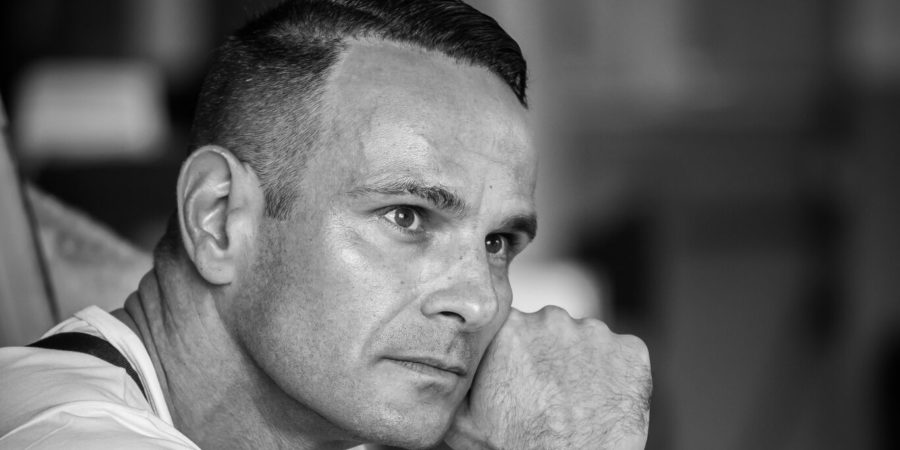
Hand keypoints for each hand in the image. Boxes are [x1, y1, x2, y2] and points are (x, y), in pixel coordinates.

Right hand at [445, 306, 651, 449]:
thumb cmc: (514, 449)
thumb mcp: (462, 420)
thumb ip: (452, 383)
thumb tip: (432, 372)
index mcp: (509, 328)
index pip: (511, 323)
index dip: (515, 349)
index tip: (518, 372)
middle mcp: (552, 319)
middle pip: (549, 328)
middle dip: (548, 352)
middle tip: (546, 391)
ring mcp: (596, 333)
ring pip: (585, 340)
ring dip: (581, 362)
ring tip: (574, 400)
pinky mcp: (631, 350)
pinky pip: (621, 353)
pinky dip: (615, 372)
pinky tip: (601, 399)